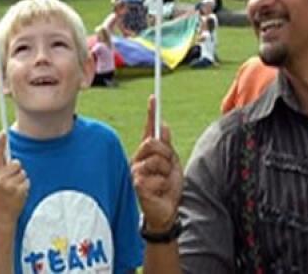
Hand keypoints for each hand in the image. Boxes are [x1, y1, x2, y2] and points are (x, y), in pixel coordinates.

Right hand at [0, 132, 29, 224]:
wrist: (2, 214)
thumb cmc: (2, 194)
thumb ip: (2, 170)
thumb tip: (11, 158)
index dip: (0, 143)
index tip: (3, 132)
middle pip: (17, 163)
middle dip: (17, 170)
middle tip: (11, 181)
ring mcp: (7, 185)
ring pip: (23, 173)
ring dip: (22, 180)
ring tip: (14, 189)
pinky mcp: (17, 190)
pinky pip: (27, 181)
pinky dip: (26, 186)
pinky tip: (18, 194)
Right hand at [132, 96, 182, 232]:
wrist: (167, 210)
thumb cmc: (168, 187)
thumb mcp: (172, 163)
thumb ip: (167, 146)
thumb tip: (164, 125)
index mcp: (147, 152)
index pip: (148, 128)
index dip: (151, 113)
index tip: (154, 97)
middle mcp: (138, 158)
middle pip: (153, 142)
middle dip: (166, 155)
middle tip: (168, 168)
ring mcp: (135, 171)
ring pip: (157, 160)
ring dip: (166, 172)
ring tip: (163, 182)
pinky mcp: (136, 184)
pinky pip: (158, 176)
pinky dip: (164, 184)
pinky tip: (159, 191)